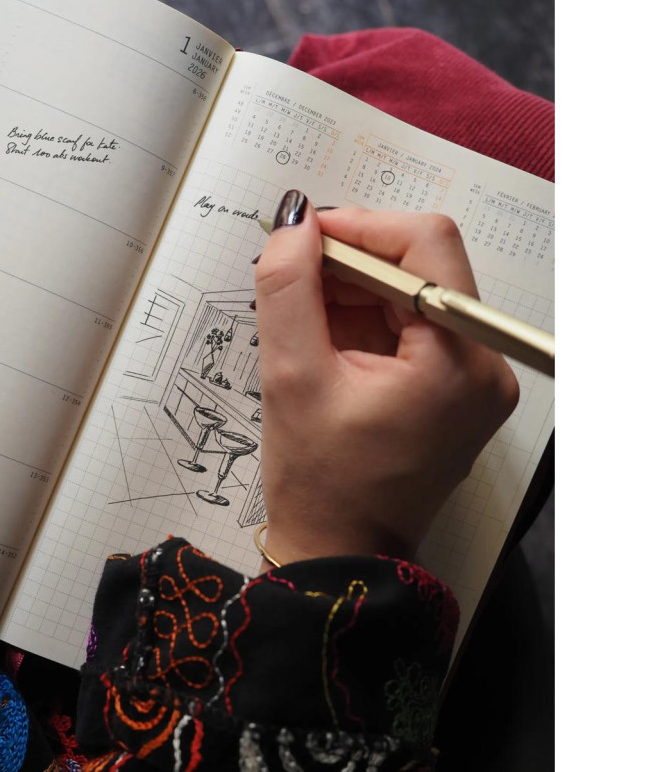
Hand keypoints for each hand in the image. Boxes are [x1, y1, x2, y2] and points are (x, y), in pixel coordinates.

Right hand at [252, 191, 518, 565]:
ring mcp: (475, 380)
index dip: (359, 228)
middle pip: (422, 268)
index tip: (302, 238)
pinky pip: (412, 328)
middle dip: (350, 263)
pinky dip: (366, 321)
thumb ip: (288, 288)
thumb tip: (293, 218)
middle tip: (291, 278)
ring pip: (414, 294)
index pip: (426, 245)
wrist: (342, 553)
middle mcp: (484, 366)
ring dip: (353, 292)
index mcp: (459, 363)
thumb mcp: (291, 376)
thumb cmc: (319, 482)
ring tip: (301, 321)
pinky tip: (324, 342)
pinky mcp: (455, 391)